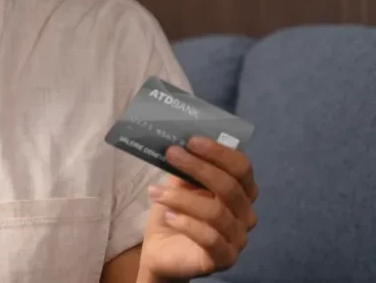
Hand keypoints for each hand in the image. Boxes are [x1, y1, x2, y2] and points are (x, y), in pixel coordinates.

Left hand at [140, 136, 258, 280]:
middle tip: (172, 154)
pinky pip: (210, 239)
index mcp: (240, 193)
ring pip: (216, 212)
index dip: (219, 152)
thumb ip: (185, 170)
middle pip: (230, 187)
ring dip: (181, 198)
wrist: (162, 252)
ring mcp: (237, 239)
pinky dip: (187, 223)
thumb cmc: (174, 215)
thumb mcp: (178, 187)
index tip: (191, 140)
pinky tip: (169, 216)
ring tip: (155, 192)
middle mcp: (245, 215)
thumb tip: (180, 144)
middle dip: (199, 167)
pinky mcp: (224, 259)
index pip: (242, 168)